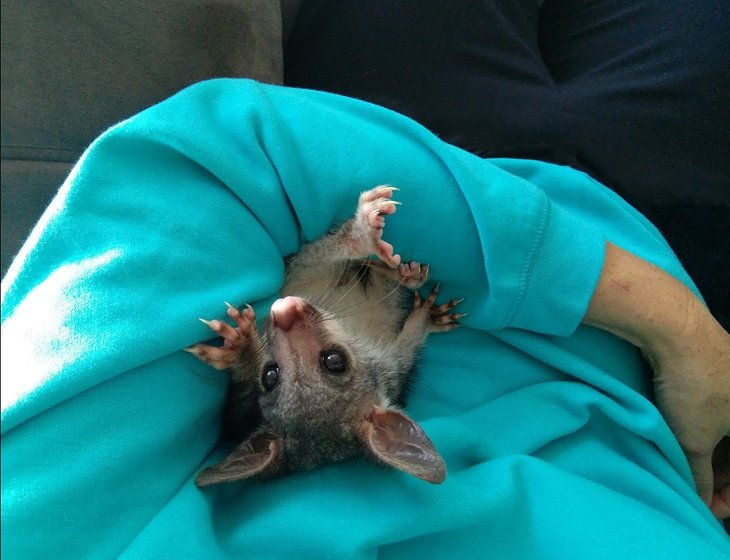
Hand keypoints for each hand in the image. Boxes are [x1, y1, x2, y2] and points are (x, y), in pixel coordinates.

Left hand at [642, 297, 729, 517]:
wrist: (674, 328)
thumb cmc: (693, 387)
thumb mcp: (695, 442)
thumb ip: (699, 476)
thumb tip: (701, 500)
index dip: (729, 493)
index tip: (709, 507)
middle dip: (720, 475)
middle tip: (695, 490)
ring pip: (727, 430)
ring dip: (710, 453)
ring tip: (685, 467)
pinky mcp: (718, 366)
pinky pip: (716, 409)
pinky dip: (702, 427)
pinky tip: (681, 437)